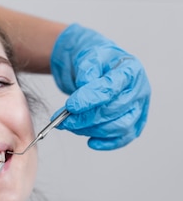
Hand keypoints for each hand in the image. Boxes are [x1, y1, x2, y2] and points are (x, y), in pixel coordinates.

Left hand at [50, 23, 150, 149]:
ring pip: (118, 127)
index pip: (110, 89)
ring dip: (90, 130)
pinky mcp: (133, 122)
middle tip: (62, 120)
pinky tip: (91, 142)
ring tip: (69, 125)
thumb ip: (87, 71)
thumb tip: (84, 88)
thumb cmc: (95, 61)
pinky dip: (107, 143)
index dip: (89, 99)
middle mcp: (139, 90)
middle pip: (113, 111)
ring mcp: (138, 108)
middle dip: (84, 118)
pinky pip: (123, 137)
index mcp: (130, 70)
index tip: (70, 106)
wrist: (98, 67)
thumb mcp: (88, 57)